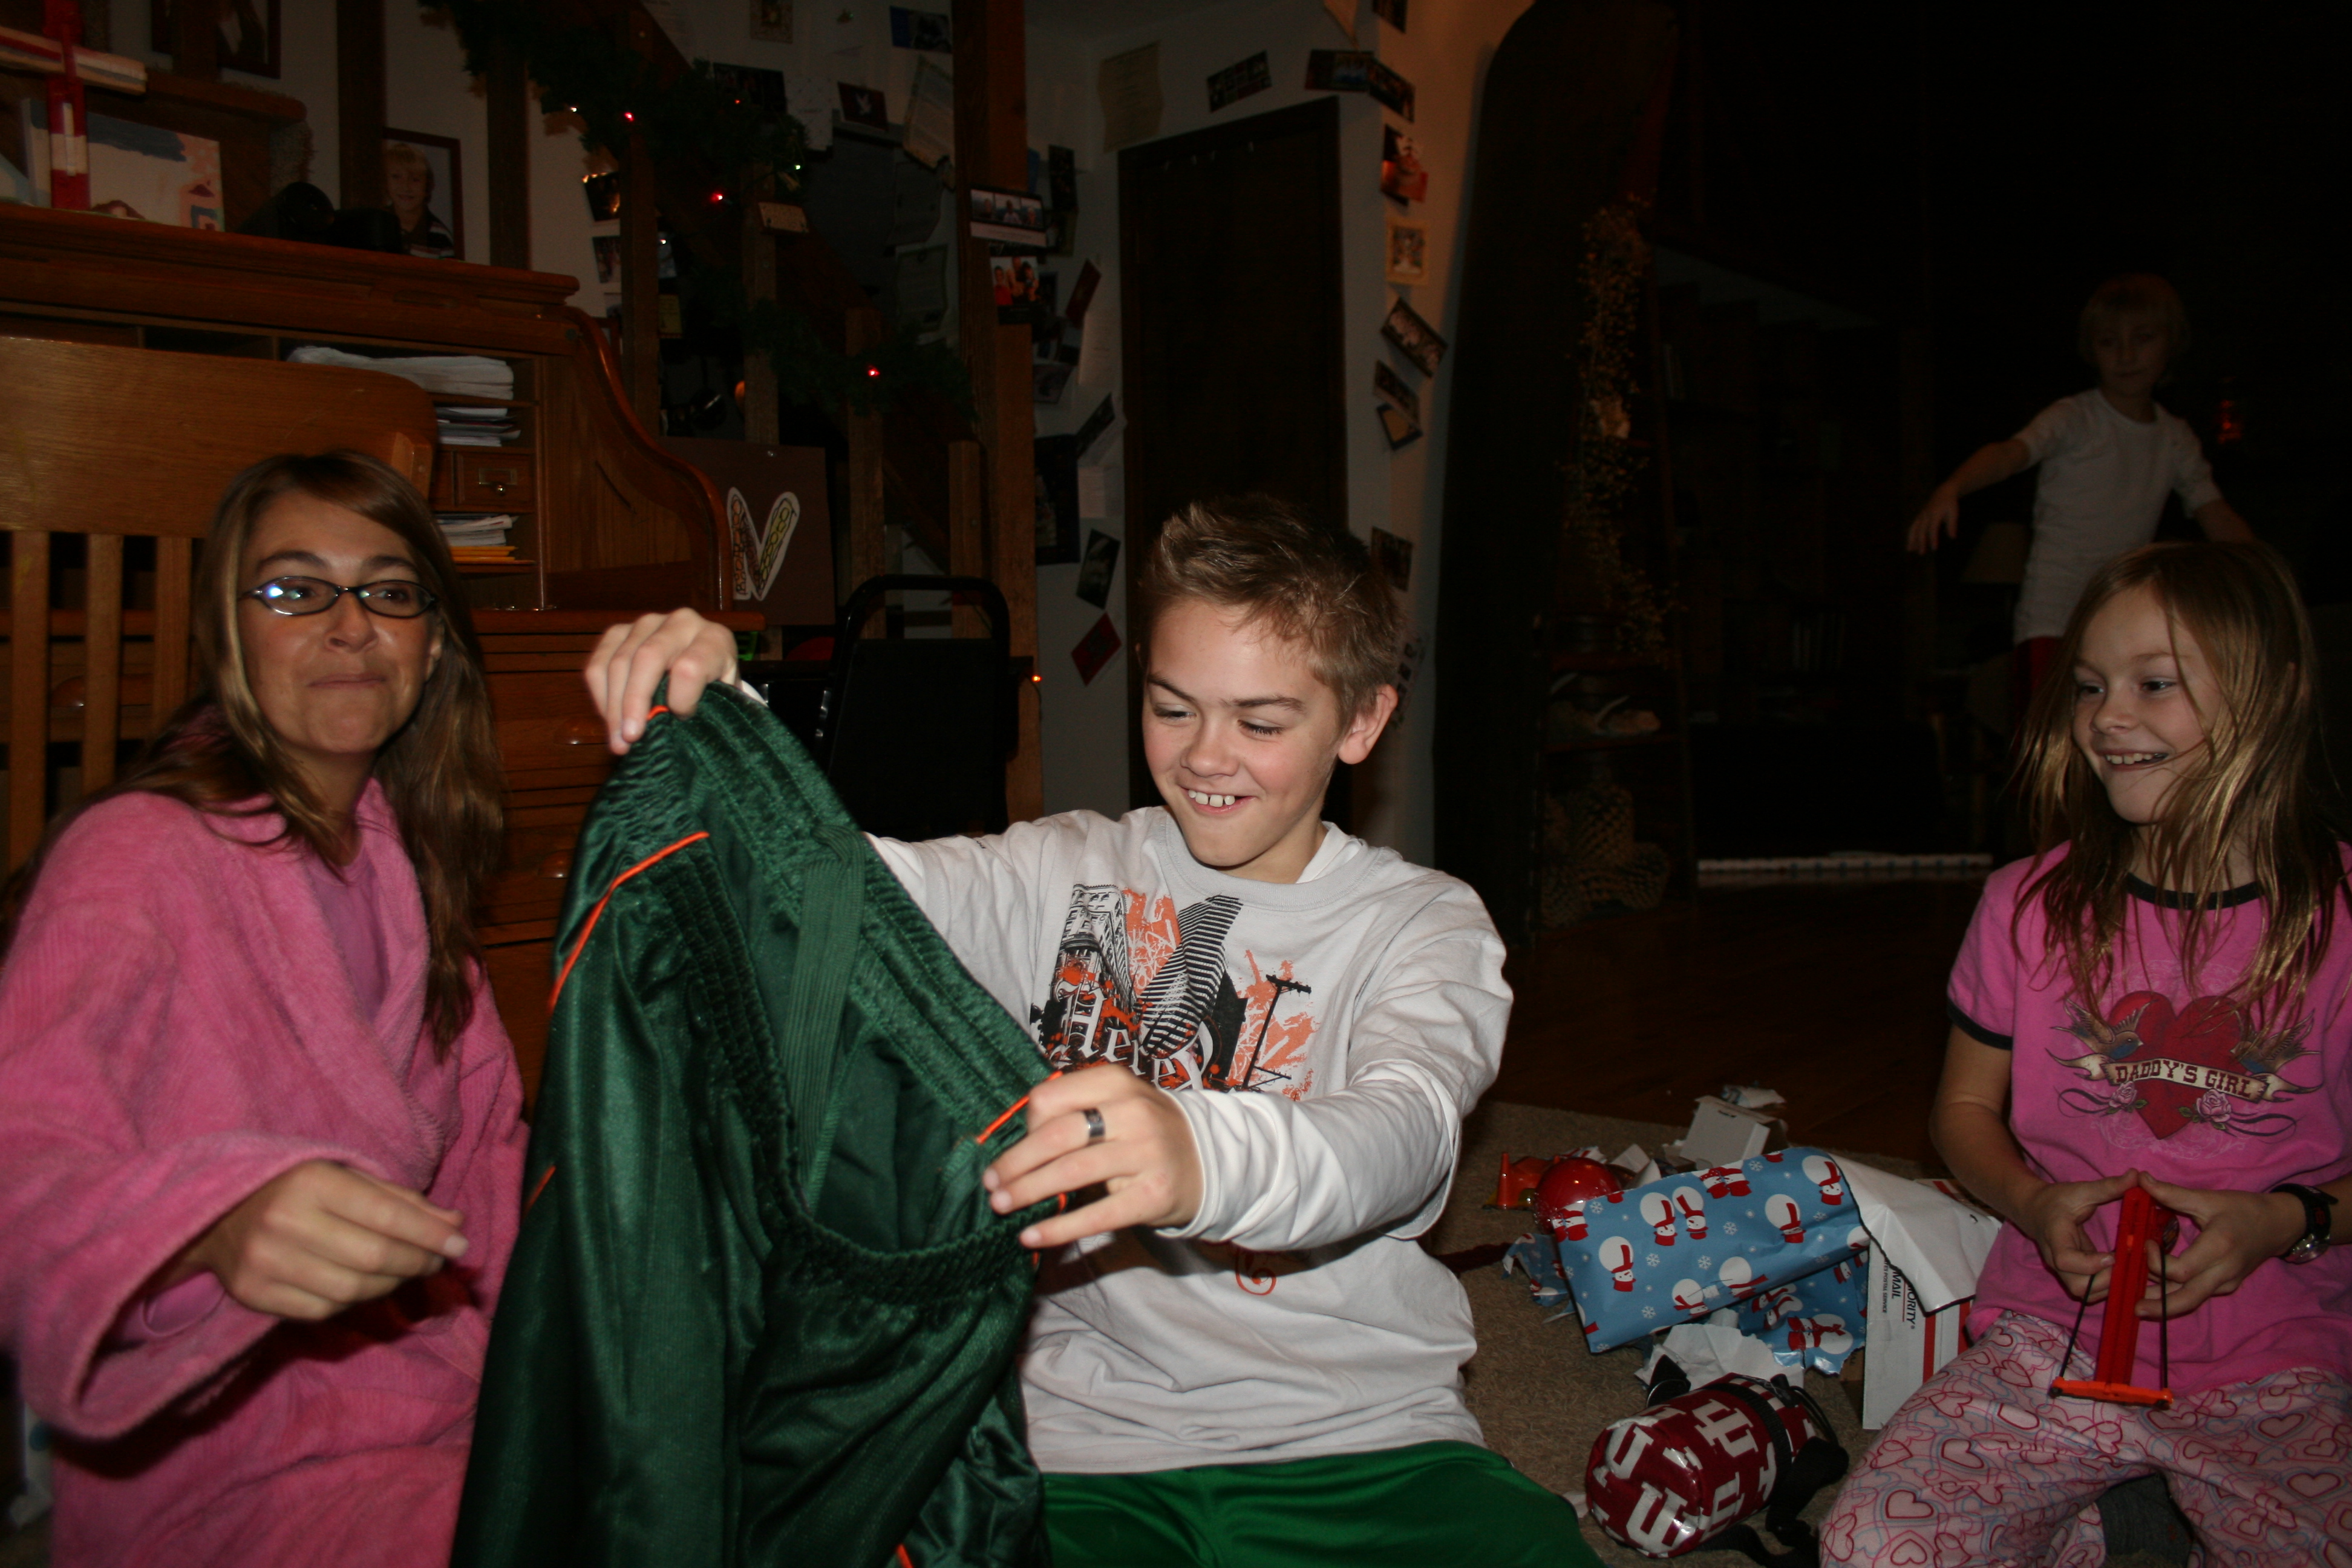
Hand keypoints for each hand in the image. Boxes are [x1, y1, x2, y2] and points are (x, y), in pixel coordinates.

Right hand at [170, 1161, 468, 1321]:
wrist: (215, 1215)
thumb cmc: (295, 1189)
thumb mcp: (346, 1177)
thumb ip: (401, 1200)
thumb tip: (455, 1225)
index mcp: (310, 1183)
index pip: (384, 1214)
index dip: (429, 1233)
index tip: (460, 1244)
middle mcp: (284, 1223)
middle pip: (372, 1257)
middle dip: (416, 1261)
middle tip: (437, 1259)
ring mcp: (265, 1263)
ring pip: (352, 1290)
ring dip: (391, 1283)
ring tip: (405, 1269)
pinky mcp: (254, 1296)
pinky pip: (324, 1310)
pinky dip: (355, 1301)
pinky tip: (366, 1284)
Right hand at [582, 610, 737, 753]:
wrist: (704, 664)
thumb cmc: (713, 689)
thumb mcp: (721, 700)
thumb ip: (706, 710)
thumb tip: (673, 732)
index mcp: (713, 639)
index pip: (690, 667)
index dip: (681, 699)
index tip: (679, 721)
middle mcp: (680, 622)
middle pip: (647, 658)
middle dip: (635, 702)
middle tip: (631, 738)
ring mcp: (646, 623)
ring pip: (617, 663)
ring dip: (613, 707)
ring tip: (619, 741)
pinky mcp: (619, 632)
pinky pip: (597, 665)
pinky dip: (600, 697)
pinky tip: (610, 721)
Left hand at [982, 1064, 1202, 1250]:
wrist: (1207, 1160)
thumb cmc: (1143, 1132)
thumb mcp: (1115, 1105)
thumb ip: (1072, 1112)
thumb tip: (1014, 1144)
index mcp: (1115, 1082)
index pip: (1050, 1098)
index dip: (1024, 1126)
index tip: (1015, 1149)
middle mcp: (1133, 1112)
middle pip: (1057, 1135)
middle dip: (1016, 1163)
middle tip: (990, 1184)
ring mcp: (1146, 1152)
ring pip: (1072, 1171)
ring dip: (1029, 1191)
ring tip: (1002, 1206)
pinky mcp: (1154, 1193)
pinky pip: (1097, 1214)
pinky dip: (1058, 1228)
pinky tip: (1031, 1236)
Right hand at [1906, 486, 1960, 552]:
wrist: (1943, 491)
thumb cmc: (1950, 503)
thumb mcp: (1953, 513)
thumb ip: (1952, 525)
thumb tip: (1952, 537)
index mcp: (1935, 514)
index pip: (1932, 529)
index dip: (1933, 539)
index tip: (1934, 548)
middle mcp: (1926, 515)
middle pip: (1921, 530)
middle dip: (1920, 542)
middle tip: (1921, 553)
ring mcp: (1921, 515)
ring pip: (1914, 528)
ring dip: (1911, 539)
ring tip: (1910, 550)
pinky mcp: (1919, 516)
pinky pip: (1913, 526)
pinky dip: (1911, 535)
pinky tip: (1911, 544)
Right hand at [2016, 1170, 2137, 1301]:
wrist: (2034, 1210)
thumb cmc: (2057, 1200)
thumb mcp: (2081, 1190)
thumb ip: (2108, 1186)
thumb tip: (2136, 1175)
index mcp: (2056, 1237)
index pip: (2066, 1260)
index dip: (2091, 1263)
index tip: (2112, 1256)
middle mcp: (2056, 1260)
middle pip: (2077, 1287)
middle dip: (2105, 1282)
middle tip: (2124, 1266)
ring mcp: (2063, 1271)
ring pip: (2084, 1294)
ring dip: (2107, 1288)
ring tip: (2125, 1270)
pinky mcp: (2073, 1275)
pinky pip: (2089, 1290)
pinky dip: (2106, 1287)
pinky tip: (2120, 1272)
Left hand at [2133, 1175, 2307, 1319]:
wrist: (2279, 1225)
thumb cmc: (2243, 1209)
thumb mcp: (2208, 1198)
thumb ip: (2172, 1193)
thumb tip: (2141, 1178)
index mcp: (2219, 1247)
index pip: (2181, 1271)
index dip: (2157, 1264)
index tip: (2146, 1245)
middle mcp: (2224, 1271)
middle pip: (2188, 1299)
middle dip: (2160, 1306)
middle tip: (2133, 1307)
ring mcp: (2227, 1282)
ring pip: (2193, 1301)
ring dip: (2165, 1306)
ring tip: (2138, 1306)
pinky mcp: (2227, 1286)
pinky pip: (2200, 1295)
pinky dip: (2178, 1297)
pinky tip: (2158, 1293)